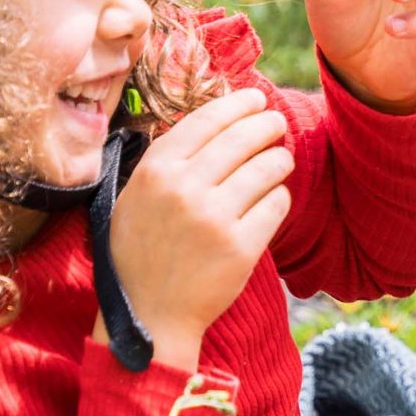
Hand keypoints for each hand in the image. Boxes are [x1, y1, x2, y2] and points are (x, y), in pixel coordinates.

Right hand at [99, 87, 292, 371]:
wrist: (151, 316)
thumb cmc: (141, 253)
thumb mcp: (135, 198)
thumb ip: (166, 162)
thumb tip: (213, 123)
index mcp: (155, 170)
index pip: (207, 120)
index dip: (237, 104)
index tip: (256, 98)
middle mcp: (184, 188)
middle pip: (243, 137)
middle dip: (267, 124)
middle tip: (277, 123)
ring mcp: (214, 218)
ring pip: (267, 167)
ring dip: (279, 159)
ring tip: (280, 160)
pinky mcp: (241, 247)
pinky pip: (277, 204)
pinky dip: (280, 197)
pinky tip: (273, 199)